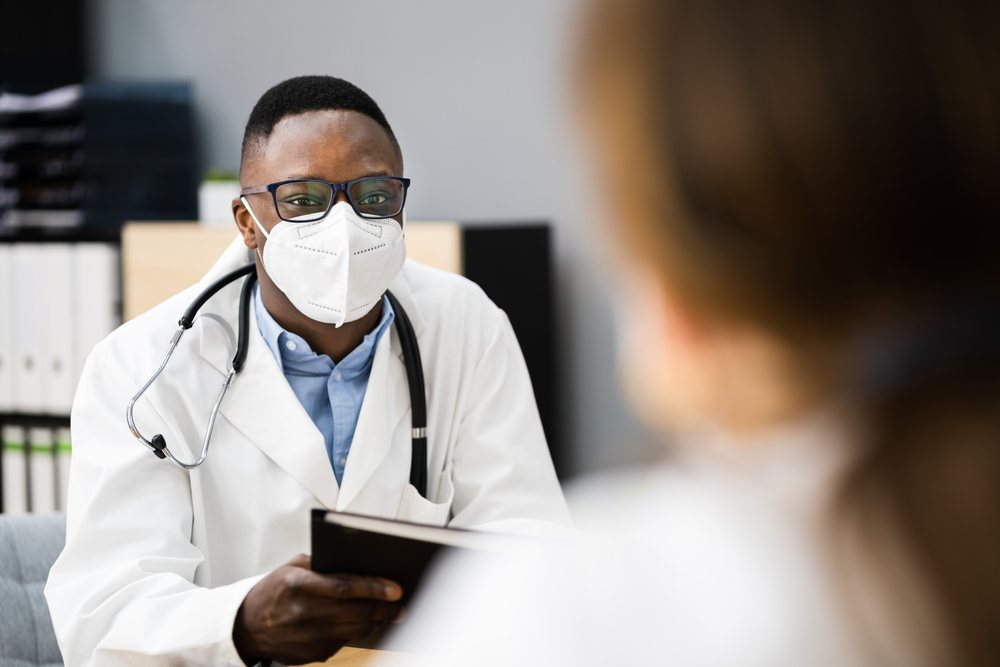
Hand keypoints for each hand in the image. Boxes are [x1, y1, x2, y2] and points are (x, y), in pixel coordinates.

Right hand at [233, 553, 403, 665]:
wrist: (246, 627)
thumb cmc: (273, 591)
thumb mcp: (291, 568)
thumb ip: (322, 563)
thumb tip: (359, 563)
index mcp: (299, 586)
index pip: (345, 587)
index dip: (374, 588)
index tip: (396, 589)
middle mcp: (304, 613)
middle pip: (356, 612)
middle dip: (385, 609)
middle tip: (402, 605)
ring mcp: (308, 637)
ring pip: (355, 630)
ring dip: (376, 621)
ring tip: (390, 614)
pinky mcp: (312, 654)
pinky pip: (344, 642)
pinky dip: (357, 632)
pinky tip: (365, 623)